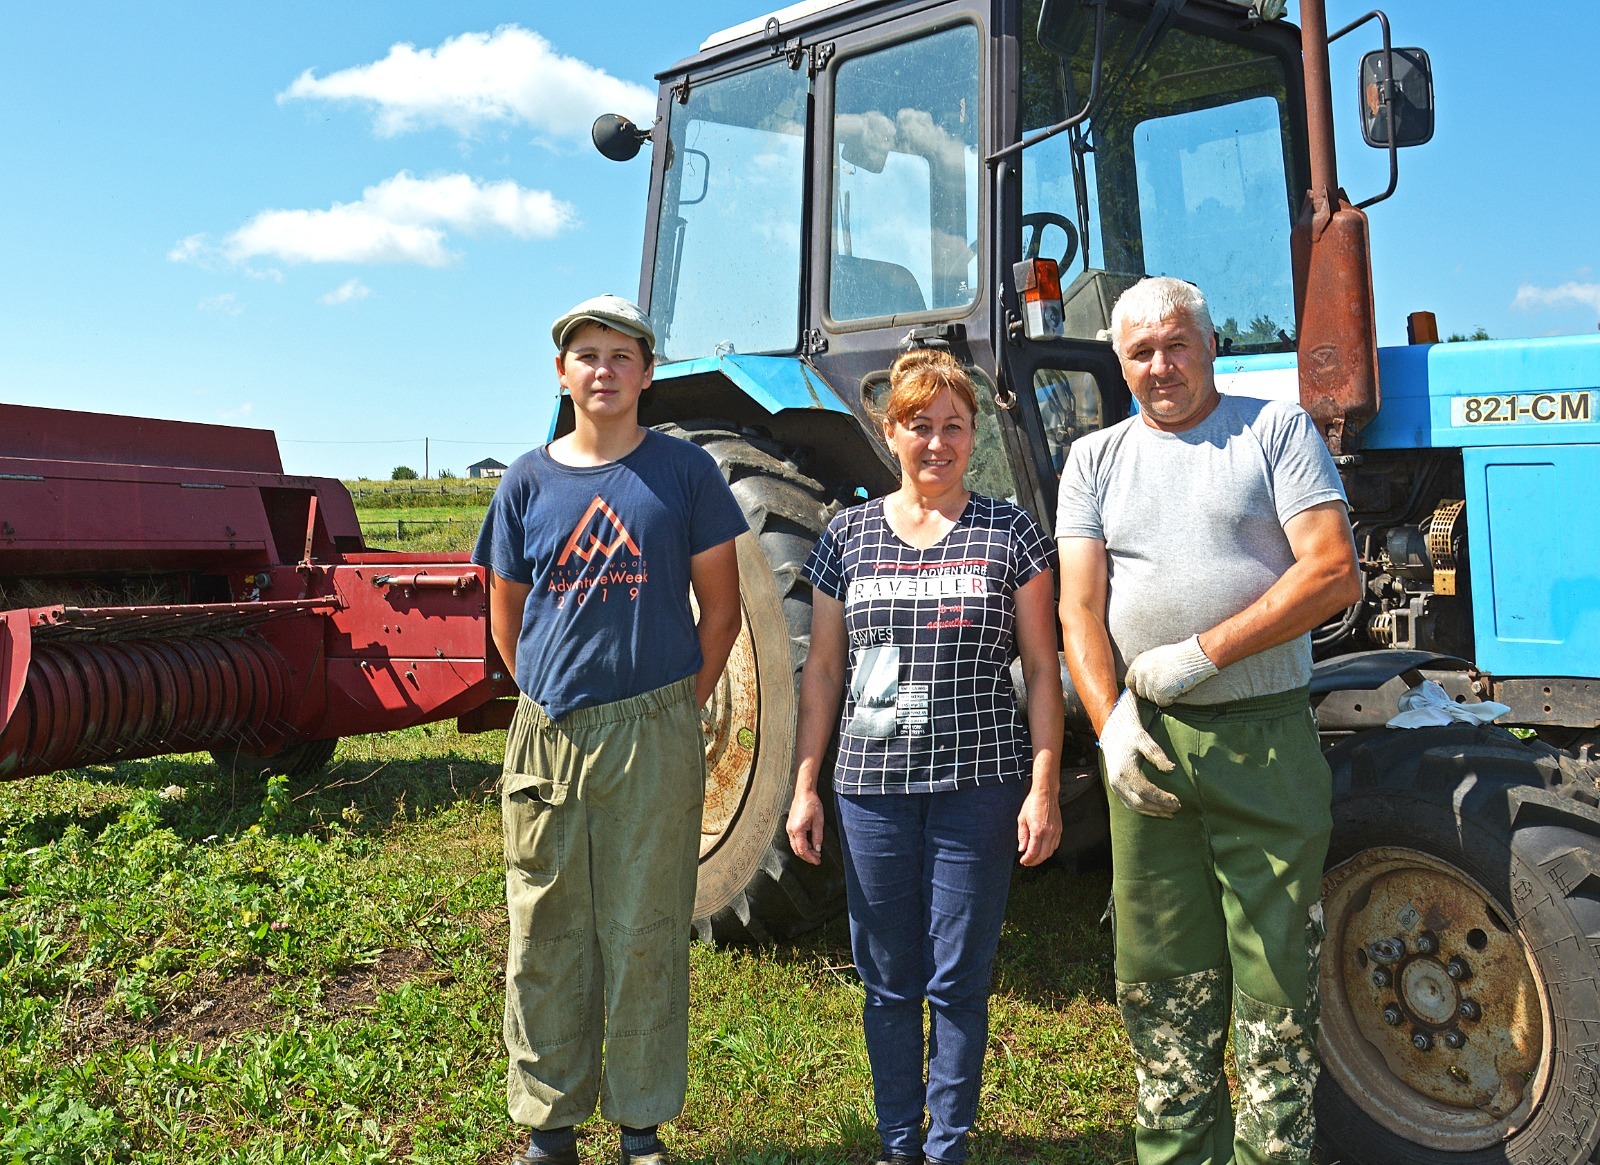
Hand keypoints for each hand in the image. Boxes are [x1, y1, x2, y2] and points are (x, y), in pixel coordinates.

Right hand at [786, 789, 825, 864]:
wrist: (804, 793)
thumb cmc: (812, 804)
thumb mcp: (819, 822)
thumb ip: (818, 837)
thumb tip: (817, 849)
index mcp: (797, 830)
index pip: (803, 850)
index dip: (810, 857)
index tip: (817, 861)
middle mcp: (790, 830)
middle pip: (796, 850)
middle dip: (807, 856)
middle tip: (817, 859)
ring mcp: (789, 828)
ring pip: (795, 846)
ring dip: (804, 851)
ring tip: (815, 852)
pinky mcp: (790, 826)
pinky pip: (794, 840)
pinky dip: (802, 844)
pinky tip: (810, 844)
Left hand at [1016, 784, 1061, 866]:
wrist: (1046, 793)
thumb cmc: (1033, 803)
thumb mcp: (1022, 819)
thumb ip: (1022, 836)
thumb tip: (1022, 849)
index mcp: (1038, 830)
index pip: (1033, 852)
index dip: (1027, 859)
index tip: (1023, 861)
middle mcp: (1049, 832)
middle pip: (1043, 855)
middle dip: (1034, 861)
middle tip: (1027, 862)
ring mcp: (1056, 832)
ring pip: (1050, 852)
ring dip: (1042, 857)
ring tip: (1033, 857)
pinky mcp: (1060, 830)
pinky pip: (1055, 845)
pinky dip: (1048, 851)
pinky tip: (1042, 850)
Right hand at [1098, 691, 1180, 817]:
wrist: (1113, 734)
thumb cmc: (1131, 736)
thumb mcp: (1145, 740)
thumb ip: (1157, 754)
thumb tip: (1171, 769)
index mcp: (1125, 771)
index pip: (1146, 791)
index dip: (1162, 799)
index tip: (1177, 802)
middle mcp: (1118, 782)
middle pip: (1140, 803)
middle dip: (1159, 808)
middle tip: (1177, 808)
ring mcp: (1115, 786)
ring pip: (1134, 806)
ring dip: (1152, 811)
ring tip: (1168, 813)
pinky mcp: (1115, 787)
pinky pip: (1129, 803)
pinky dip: (1143, 809)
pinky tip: (1154, 809)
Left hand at [1123, 635, 1217, 705]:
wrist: (1193, 657)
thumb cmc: (1178, 656)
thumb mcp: (1155, 657)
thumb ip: (1146, 669)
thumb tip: (1141, 682)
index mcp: (1138, 663)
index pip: (1130, 682)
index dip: (1138, 687)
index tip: (1146, 689)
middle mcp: (1141, 673)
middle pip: (1141, 693)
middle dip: (1151, 692)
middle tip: (1165, 686)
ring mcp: (1150, 683)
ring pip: (1151, 698)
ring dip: (1161, 695)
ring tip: (1172, 684)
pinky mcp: (1160, 692)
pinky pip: (1162, 702)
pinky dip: (1169, 699)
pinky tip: (1176, 689)